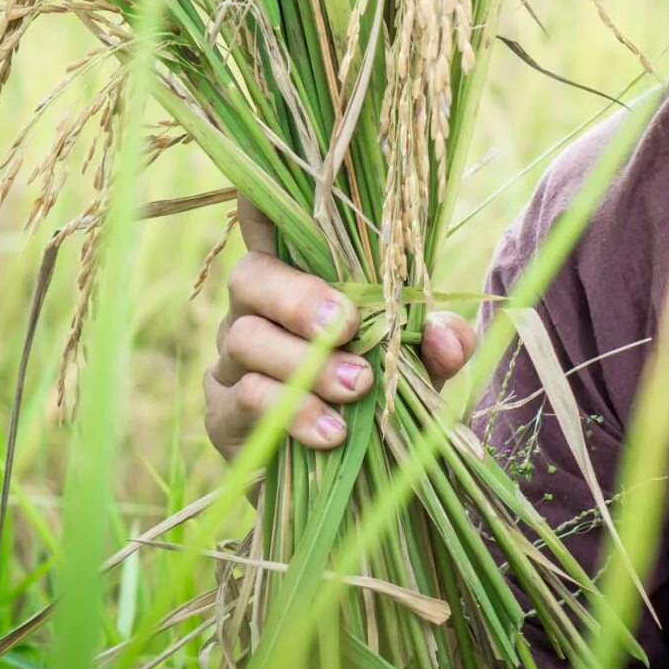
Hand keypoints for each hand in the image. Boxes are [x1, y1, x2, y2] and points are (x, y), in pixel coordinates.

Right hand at [203, 199, 479, 462]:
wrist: (345, 482)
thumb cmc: (379, 400)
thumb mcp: (419, 369)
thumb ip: (436, 346)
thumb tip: (445, 334)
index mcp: (300, 278)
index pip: (271, 226)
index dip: (263, 201)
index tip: (269, 185)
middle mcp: (255, 308)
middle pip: (251, 276)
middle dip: (298, 297)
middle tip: (346, 326)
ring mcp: (232, 359)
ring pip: (246, 339)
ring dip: (307, 364)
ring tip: (358, 388)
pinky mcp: (223, 411)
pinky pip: (245, 399)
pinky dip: (293, 412)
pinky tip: (331, 432)